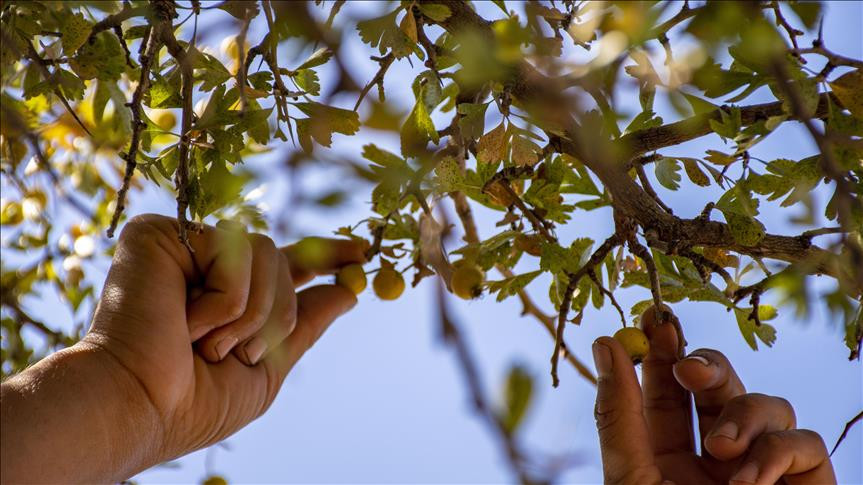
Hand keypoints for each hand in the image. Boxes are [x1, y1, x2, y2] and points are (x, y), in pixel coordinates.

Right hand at [88, 214, 365, 458]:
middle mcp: (207, 265)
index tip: (364, 253)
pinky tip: (184, 322)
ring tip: (208, 344)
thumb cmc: (193, 402)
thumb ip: (306, 326)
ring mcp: (184, 246)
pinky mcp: (162, 233)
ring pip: (266, 250)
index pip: (288, 263)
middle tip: (240, 354)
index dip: (327, 254)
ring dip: (251, 314)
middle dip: (279, 315)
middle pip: (284, 259)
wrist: (138, 407)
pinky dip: (224, 302)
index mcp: (231, 295)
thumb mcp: (267, 368)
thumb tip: (348, 292)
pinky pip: (234, 251)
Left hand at [592, 306, 835, 484]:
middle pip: (715, 386)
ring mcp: (762, 472)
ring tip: (719, 452)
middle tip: (684, 361)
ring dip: (741, 415)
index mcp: (665, 460)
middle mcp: (714, 460)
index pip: (662, 393)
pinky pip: (805, 443)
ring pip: (763, 403)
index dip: (658, 352)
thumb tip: (604, 342)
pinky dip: (779, 451)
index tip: (652, 316)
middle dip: (701, 363)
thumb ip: (618, 415)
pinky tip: (751, 479)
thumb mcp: (632, 480)